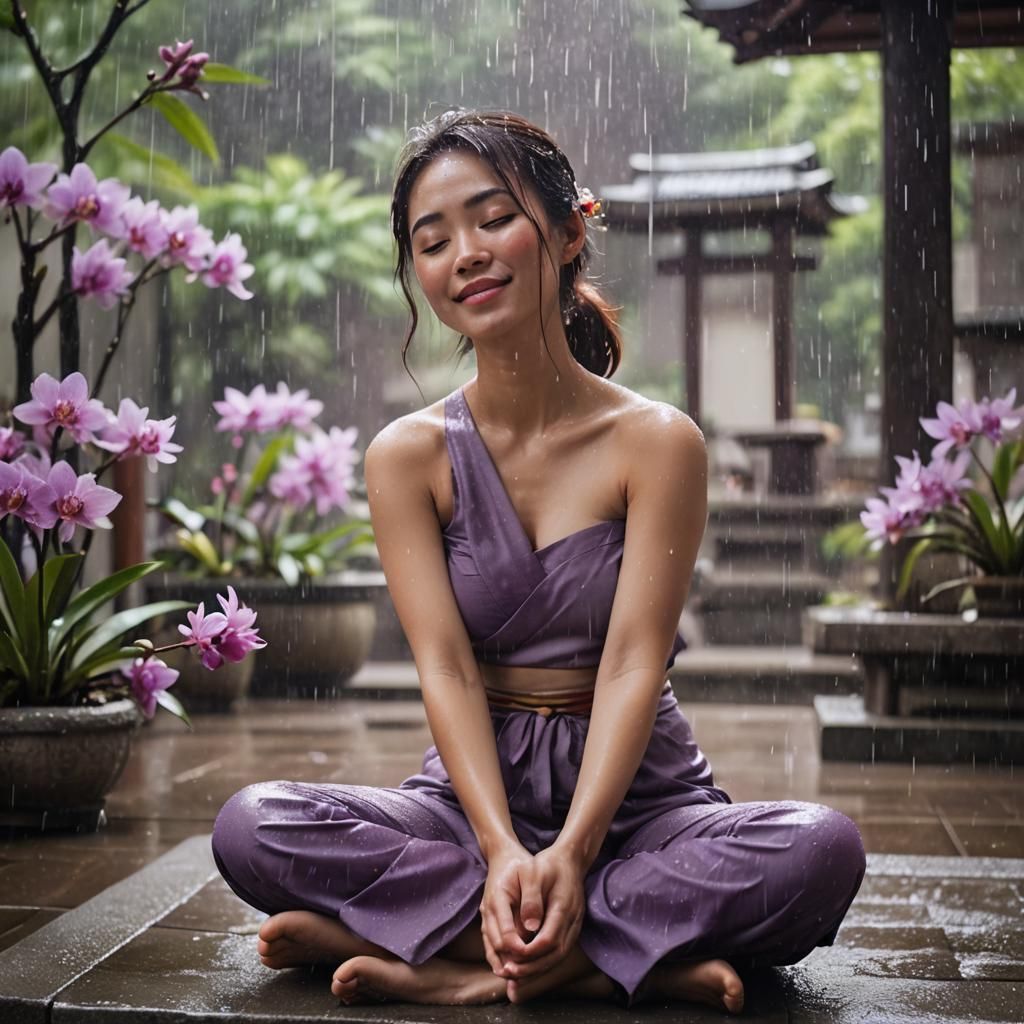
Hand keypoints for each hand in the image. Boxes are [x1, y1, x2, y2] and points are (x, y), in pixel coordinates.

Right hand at [479, 844, 541, 977]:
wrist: (504, 855)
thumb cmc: (520, 864)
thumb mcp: (529, 874)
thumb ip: (531, 900)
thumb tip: (533, 928)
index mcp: (497, 899)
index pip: (505, 933)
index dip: (518, 950)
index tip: (531, 958)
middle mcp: (488, 910)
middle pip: (496, 945)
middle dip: (511, 962)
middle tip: (526, 976)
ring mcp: (486, 916)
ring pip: (491, 947)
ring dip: (503, 963)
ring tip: (516, 979)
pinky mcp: (489, 919)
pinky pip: (491, 943)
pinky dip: (498, 957)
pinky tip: (508, 969)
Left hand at [498, 845, 586, 981]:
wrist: (570, 860)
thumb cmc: (548, 865)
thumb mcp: (534, 873)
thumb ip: (532, 899)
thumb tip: (529, 927)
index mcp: (563, 908)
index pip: (548, 940)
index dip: (529, 953)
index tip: (510, 959)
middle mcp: (572, 922)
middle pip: (554, 956)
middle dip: (531, 969)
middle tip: (508, 974)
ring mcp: (574, 927)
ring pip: (557, 958)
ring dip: (536, 971)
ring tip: (514, 978)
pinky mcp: (571, 930)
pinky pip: (558, 953)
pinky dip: (543, 964)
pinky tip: (527, 968)